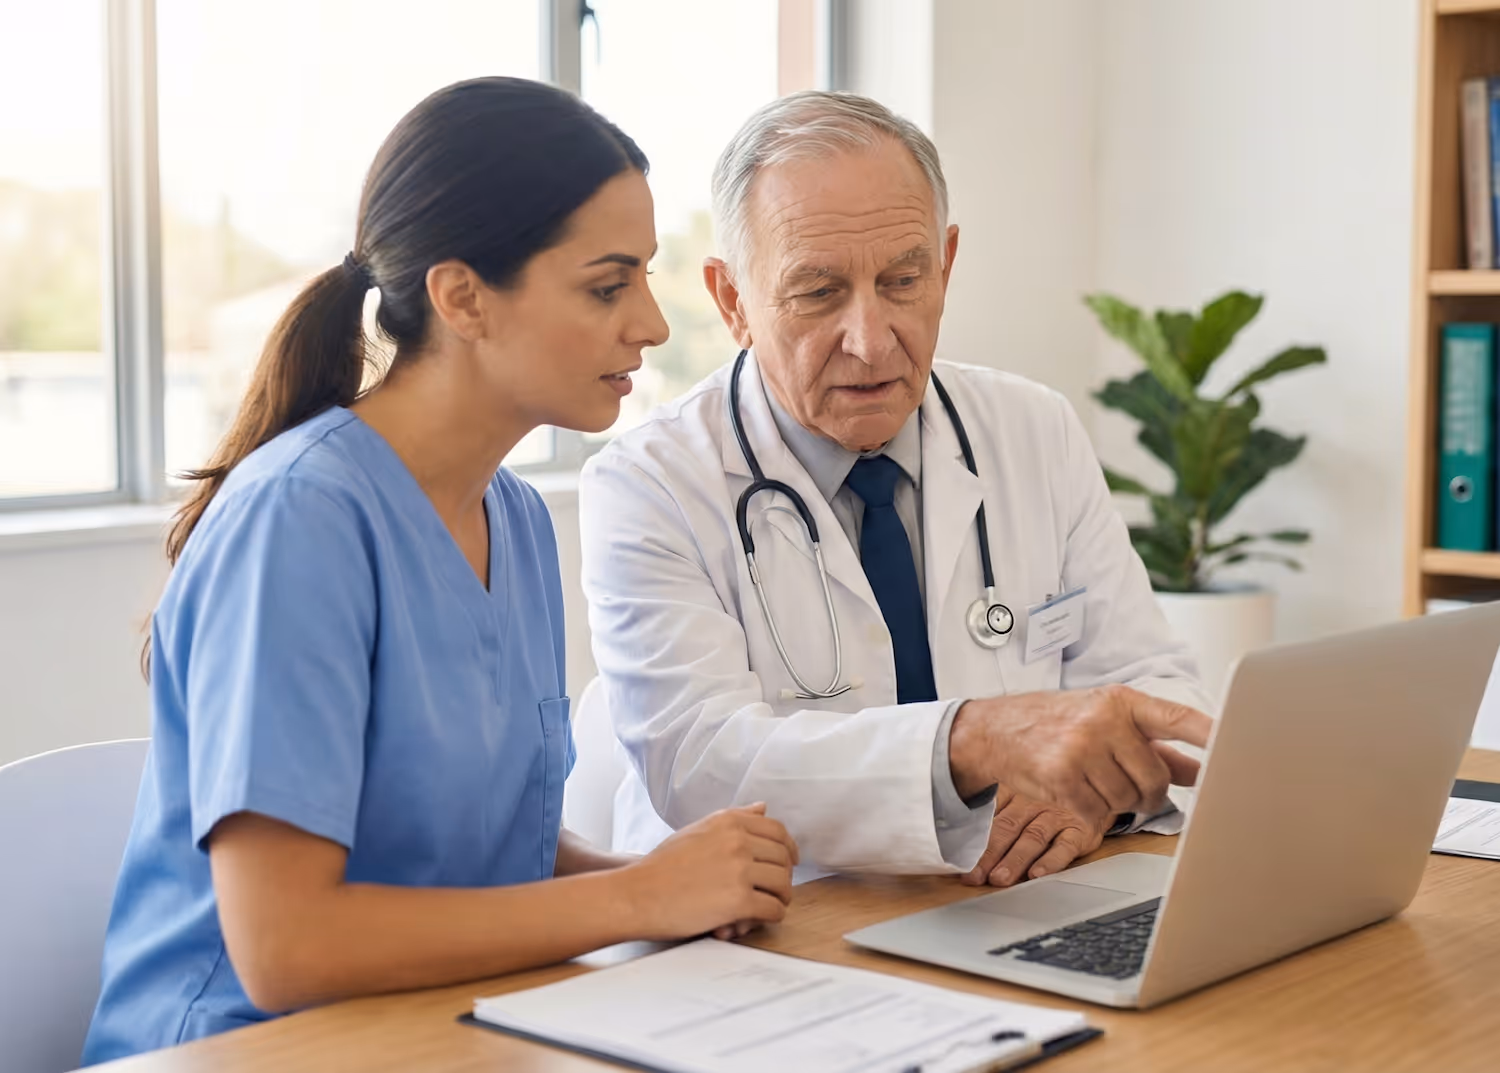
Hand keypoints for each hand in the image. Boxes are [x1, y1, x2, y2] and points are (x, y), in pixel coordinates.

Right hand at [621, 804, 799, 940]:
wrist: (636, 895)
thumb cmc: (662, 867)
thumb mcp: (697, 830)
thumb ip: (733, 818)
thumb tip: (763, 806)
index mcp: (729, 821)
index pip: (777, 830)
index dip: (788, 848)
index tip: (789, 861)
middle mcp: (738, 840)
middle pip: (784, 859)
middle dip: (783, 877)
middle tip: (774, 890)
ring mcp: (740, 870)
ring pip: (783, 885)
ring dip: (779, 899)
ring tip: (765, 907)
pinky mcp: (739, 900)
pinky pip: (773, 909)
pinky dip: (770, 917)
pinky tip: (755, 920)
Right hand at [950, 685, 1210, 828]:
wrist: (995, 730)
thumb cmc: (1058, 724)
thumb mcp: (1107, 723)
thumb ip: (1157, 747)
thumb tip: (1203, 770)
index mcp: (1122, 701)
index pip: (1178, 718)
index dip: (1212, 735)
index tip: (1242, 744)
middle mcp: (1103, 720)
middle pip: (1155, 779)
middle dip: (1148, 793)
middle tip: (1129, 786)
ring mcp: (1080, 747)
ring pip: (1128, 800)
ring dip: (1116, 802)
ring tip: (1093, 781)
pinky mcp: (1060, 776)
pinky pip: (1098, 813)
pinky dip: (1091, 813)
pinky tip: (1075, 792)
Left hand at [961, 787, 1106, 887]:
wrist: (1095, 788)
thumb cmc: (1048, 799)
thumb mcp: (1021, 794)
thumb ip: (994, 809)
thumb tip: (959, 831)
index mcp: (1014, 792)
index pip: (990, 815)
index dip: (974, 838)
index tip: (959, 859)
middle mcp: (1034, 802)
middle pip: (1008, 828)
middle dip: (989, 854)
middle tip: (975, 875)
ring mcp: (1057, 815)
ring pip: (1032, 838)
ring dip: (1015, 859)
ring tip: (1000, 878)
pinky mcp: (1081, 830)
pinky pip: (1065, 845)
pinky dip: (1051, 860)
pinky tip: (1037, 873)